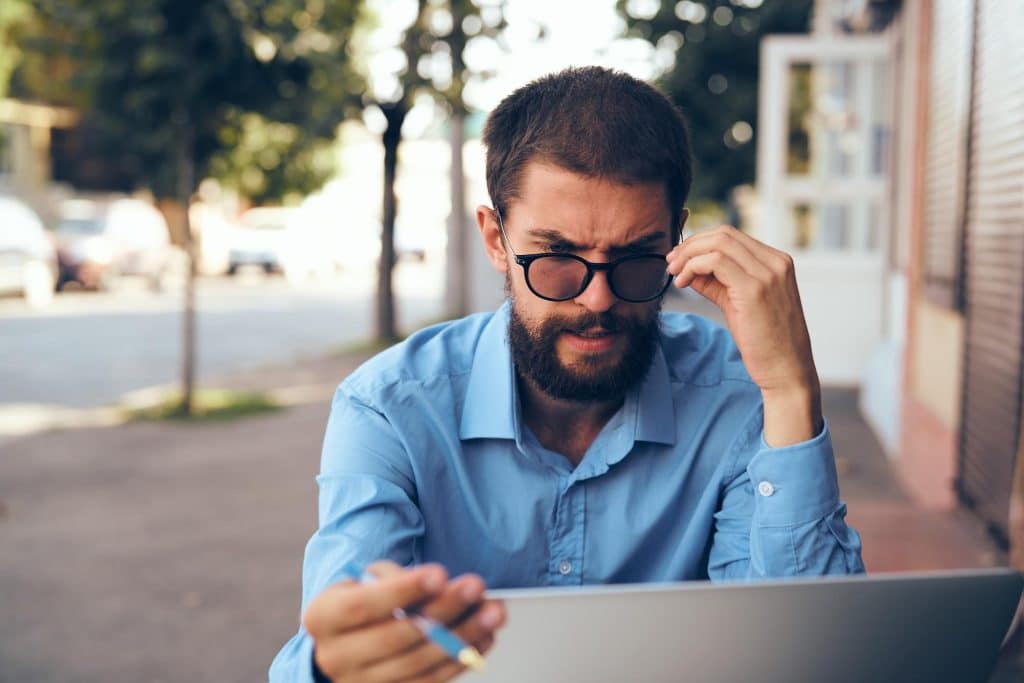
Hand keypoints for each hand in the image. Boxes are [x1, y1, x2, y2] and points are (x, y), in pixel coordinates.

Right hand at [303, 561, 505, 681]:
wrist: (347, 645)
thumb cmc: (363, 603)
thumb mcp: (365, 581)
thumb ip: (393, 580)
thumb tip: (438, 586)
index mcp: (322, 618)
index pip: (363, 605)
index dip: (402, 590)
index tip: (440, 573)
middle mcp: (336, 657)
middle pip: (395, 636)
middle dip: (442, 610)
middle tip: (476, 585)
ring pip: (418, 664)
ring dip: (462, 637)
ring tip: (493, 611)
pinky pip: (431, 682)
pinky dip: (462, 659)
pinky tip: (484, 637)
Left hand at [665, 225, 821, 445]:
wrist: (787, 370)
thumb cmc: (765, 341)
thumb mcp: (738, 303)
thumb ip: (716, 283)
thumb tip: (688, 270)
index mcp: (777, 262)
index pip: (732, 236)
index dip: (700, 243)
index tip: (679, 259)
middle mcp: (776, 262)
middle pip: (723, 234)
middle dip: (691, 245)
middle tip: (671, 263)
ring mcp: (767, 274)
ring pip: (718, 243)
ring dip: (688, 255)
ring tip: (674, 274)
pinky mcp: (755, 289)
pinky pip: (715, 262)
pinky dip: (693, 267)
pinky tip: (683, 284)